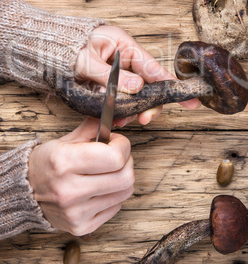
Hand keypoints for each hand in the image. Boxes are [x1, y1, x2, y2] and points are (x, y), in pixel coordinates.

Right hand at [28, 117, 133, 235]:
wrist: (26, 191)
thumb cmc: (48, 162)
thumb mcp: (66, 139)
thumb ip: (93, 127)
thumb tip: (116, 117)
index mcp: (64, 161)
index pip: (115, 157)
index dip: (123, 145)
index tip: (117, 141)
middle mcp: (69, 189)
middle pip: (125, 177)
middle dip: (127, 161)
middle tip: (117, 156)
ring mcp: (76, 211)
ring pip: (125, 192)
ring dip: (123, 177)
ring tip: (109, 171)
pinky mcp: (81, 226)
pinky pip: (116, 207)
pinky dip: (114, 194)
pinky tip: (101, 187)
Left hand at [75, 25, 199, 125]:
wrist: (52, 49)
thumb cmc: (68, 47)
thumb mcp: (87, 60)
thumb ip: (111, 76)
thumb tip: (137, 88)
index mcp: (126, 47)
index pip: (154, 68)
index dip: (172, 85)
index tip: (191, 100)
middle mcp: (127, 61)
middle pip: (149, 86)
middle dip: (149, 104)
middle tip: (144, 119)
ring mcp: (120, 74)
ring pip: (136, 96)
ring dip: (132, 110)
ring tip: (120, 120)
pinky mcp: (112, 85)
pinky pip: (122, 100)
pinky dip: (120, 111)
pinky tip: (114, 119)